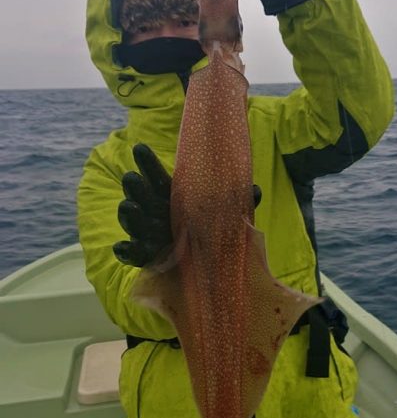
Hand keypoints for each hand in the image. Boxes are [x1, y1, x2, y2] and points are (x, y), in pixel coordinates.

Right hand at [113, 143, 261, 267]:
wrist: (210, 269)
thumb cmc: (215, 234)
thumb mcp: (227, 217)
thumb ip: (237, 204)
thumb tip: (254, 191)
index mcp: (174, 199)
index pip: (158, 178)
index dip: (148, 164)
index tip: (140, 148)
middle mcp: (158, 214)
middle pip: (142, 198)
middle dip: (136, 188)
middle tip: (131, 178)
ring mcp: (150, 236)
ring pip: (135, 224)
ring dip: (129, 216)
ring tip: (129, 208)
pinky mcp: (147, 259)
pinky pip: (133, 255)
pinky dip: (126, 252)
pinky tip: (121, 247)